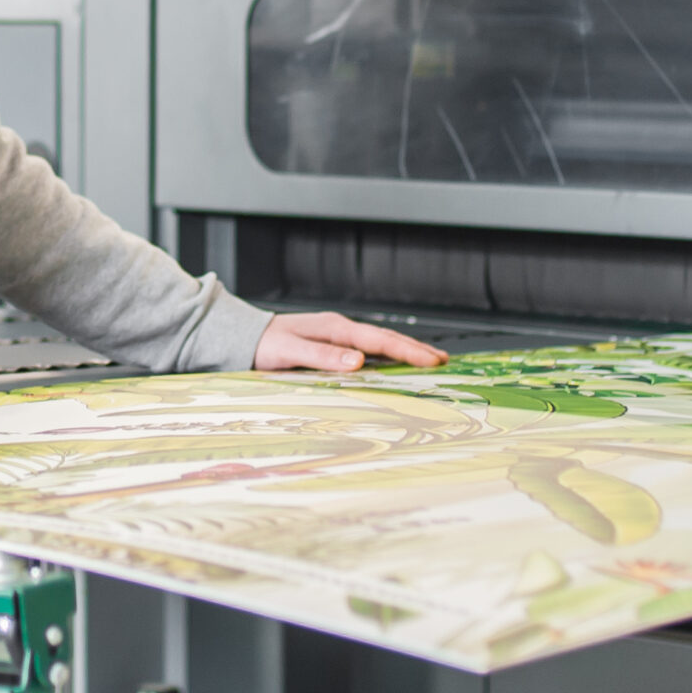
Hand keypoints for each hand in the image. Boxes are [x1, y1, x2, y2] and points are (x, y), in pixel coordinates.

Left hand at [254, 311, 447, 373]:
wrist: (247, 338)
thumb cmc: (266, 345)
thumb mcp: (291, 352)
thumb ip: (324, 357)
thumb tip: (359, 361)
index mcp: (336, 328)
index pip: (380, 340)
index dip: (408, 351)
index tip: (432, 360)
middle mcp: (342, 329)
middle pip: (387, 339)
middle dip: (416, 349)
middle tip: (444, 360)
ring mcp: (339, 336)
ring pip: (380, 344)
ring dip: (405, 351)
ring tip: (430, 360)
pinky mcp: (334, 345)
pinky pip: (368, 350)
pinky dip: (388, 356)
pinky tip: (396, 364)